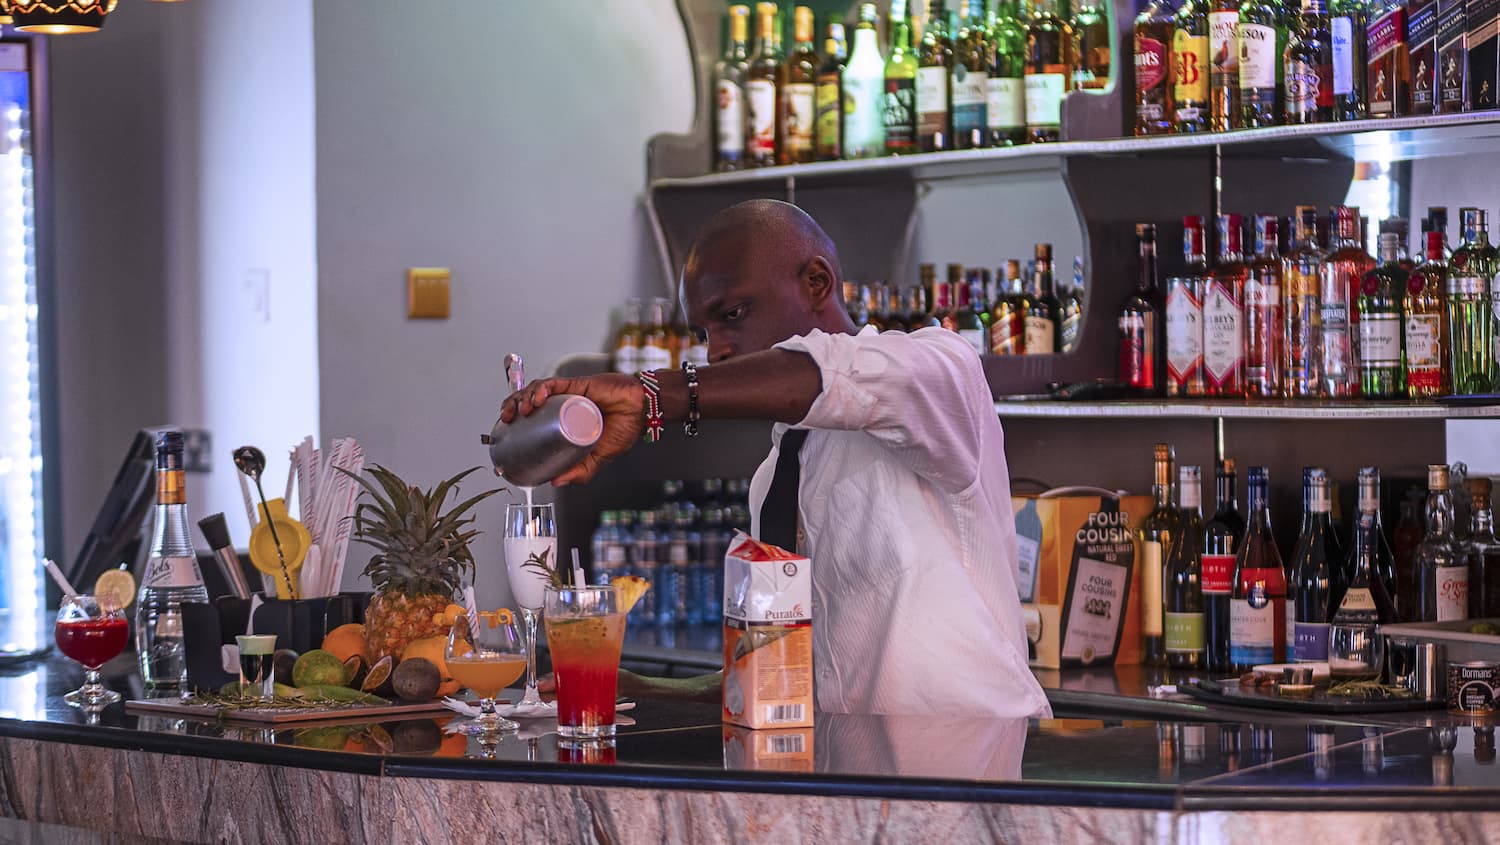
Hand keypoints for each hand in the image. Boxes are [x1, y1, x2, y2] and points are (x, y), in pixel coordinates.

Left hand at [499, 373, 644, 485]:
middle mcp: (561, 406)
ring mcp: (566, 395)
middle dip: (512, 407)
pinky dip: (540, 390)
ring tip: (519, 411)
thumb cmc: (624, 429)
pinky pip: (553, 384)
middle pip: (528, 402)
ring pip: (536, 391)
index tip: (506, 432)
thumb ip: (581, 471)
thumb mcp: (598, 458)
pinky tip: (536, 399)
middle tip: (507, 420)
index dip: (516, 421)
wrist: (641, 411)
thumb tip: (556, 482)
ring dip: (522, 398)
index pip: (533, 417)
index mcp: (562, 421)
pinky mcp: (575, 385)